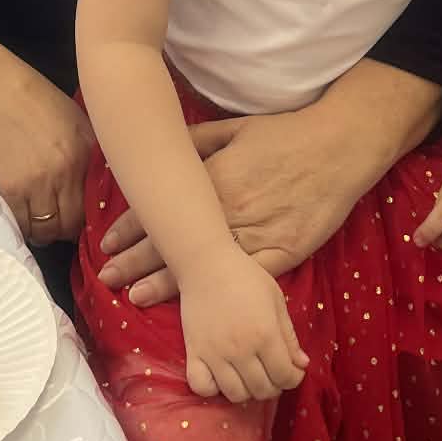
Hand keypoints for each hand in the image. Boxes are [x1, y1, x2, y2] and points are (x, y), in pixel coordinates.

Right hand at [0, 31, 94, 244]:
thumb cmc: (24, 94)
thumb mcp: (69, 116)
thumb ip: (83, 150)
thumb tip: (84, 185)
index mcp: (88, 148)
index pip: (96, 201)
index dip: (85, 214)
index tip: (74, 216)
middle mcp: (71, 167)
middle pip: (73, 221)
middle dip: (63, 227)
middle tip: (51, 223)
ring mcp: (42, 180)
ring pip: (48, 229)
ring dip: (41, 230)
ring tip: (32, 219)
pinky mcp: (12, 188)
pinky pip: (22, 225)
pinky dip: (20, 227)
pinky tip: (16, 216)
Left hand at [99, 108, 366, 306]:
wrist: (335, 148)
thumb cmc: (284, 134)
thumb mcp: (234, 128)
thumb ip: (197, 140)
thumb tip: (165, 147)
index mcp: (212, 180)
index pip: (161, 209)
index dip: (131, 228)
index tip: (107, 243)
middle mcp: (225, 212)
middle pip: (172, 242)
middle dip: (134, 260)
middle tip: (105, 277)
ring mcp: (253, 236)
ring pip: (200, 267)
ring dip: (164, 282)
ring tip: (133, 296)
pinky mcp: (280, 256)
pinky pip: (242, 282)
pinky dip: (217, 296)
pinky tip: (196, 312)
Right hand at [180, 245, 307, 404]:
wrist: (207, 263)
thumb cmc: (246, 277)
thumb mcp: (276, 301)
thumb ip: (289, 335)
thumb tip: (302, 364)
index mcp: (265, 334)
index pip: (285, 376)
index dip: (293, 378)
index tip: (292, 371)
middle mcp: (241, 349)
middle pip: (262, 389)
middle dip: (274, 386)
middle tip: (272, 372)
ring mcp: (215, 354)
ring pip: (236, 394)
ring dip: (247, 391)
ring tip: (249, 375)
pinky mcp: (194, 352)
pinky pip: (202, 387)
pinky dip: (212, 389)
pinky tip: (220, 376)